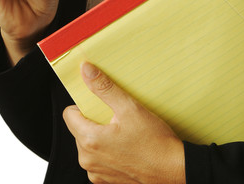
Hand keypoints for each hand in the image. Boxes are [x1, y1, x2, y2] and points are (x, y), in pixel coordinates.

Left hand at [63, 63, 185, 183]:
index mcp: (89, 141)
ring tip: (123, 130)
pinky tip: (126, 145)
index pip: (69, 114)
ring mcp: (96, 172)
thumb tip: (87, 71)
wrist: (174, 170)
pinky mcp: (106, 180)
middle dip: (94, 119)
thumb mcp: (129, 108)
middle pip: (79, 128)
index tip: (98, 101)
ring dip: (101, 134)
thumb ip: (104, 88)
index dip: (83, 104)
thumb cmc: (155, 143)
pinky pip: (98, 158)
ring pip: (88, 143)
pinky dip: (108, 149)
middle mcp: (88, 160)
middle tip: (116, 115)